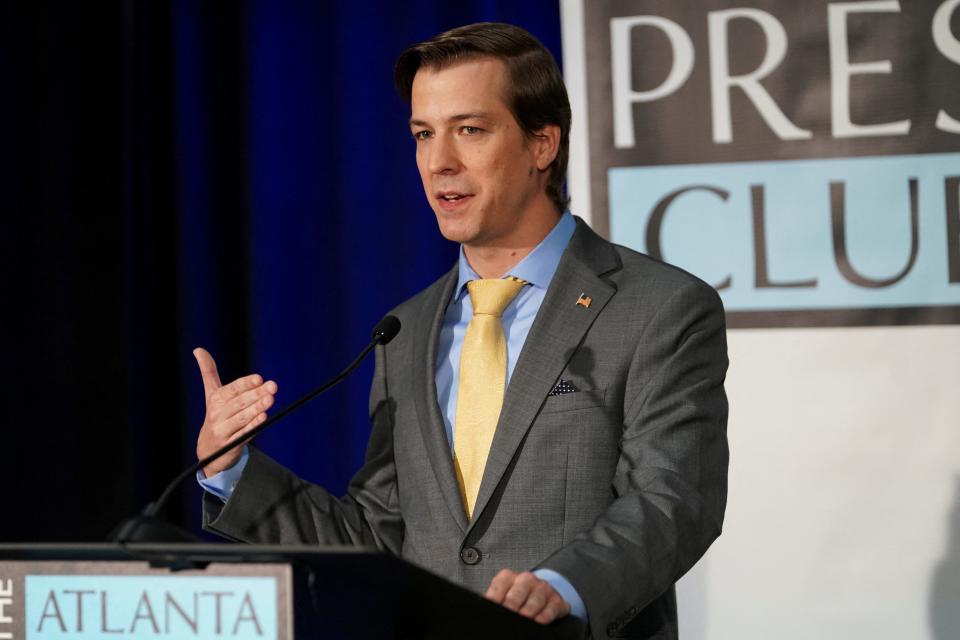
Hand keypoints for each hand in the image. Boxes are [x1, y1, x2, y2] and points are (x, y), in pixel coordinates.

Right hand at [194, 347, 277, 477]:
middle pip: (239, 402)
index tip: (259, 378)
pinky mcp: (230, 445)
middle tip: (272, 386)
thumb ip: (208, 372)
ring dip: (256, 409)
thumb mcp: (211, 394)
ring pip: (242, 418)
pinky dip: (253, 426)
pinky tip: (264, 419)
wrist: (209, 450)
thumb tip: (198, 349)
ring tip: (270, 400)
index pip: (233, 389)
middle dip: (257, 394)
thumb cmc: (216, 416)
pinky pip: (244, 434)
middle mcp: (217, 414)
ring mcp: (223, 430)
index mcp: (216, 399)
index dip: (246, 384)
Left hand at [485, 569, 570, 623]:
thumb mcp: (504, 593)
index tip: (493, 606)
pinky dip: (544, 616)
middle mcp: (526, 580)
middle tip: (508, 612)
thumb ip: (495, 599)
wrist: (544, 593)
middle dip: (512, 604)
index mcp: (509, 577)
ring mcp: (542, 589)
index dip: (495, 597)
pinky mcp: (555, 601)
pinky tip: (538, 621)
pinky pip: (551, 608)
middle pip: (518, 591)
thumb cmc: (519, 596)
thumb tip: (485, 607)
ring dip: (528, 611)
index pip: (500, 584)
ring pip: (536, 599)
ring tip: (523, 618)